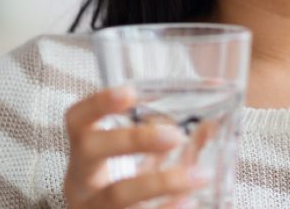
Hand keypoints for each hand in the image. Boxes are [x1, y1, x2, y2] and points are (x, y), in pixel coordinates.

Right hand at [63, 87, 209, 207]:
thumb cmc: (124, 196)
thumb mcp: (140, 168)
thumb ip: (167, 146)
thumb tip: (212, 124)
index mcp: (85, 158)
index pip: (77, 121)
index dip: (98, 103)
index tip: (130, 92)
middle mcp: (82, 184)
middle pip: (91, 151)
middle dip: (133, 139)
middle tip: (175, 135)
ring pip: (118, 195)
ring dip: (163, 182)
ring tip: (200, 175)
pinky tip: (189, 203)